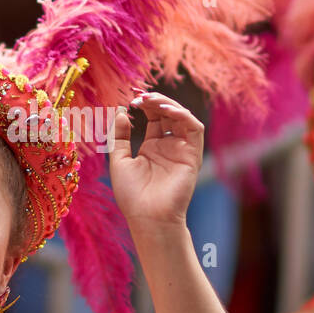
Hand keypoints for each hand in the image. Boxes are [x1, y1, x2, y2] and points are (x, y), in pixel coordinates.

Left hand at [109, 91, 203, 227]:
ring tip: (151, 100)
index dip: (145, 104)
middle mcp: (169, 146)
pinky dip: (183, 115)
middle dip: (155, 100)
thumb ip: (120, 136)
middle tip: (140, 95)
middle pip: (167, 113)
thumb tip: (121, 112)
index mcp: (152, 147)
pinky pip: (194, 128)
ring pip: (182, 117)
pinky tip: (166, 110)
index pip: (154, 117)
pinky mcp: (192, 155)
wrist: (148, 217)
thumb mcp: (119, 161)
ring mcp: (182, 149)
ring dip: (168, 104)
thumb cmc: (132, 195)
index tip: (131, 97)